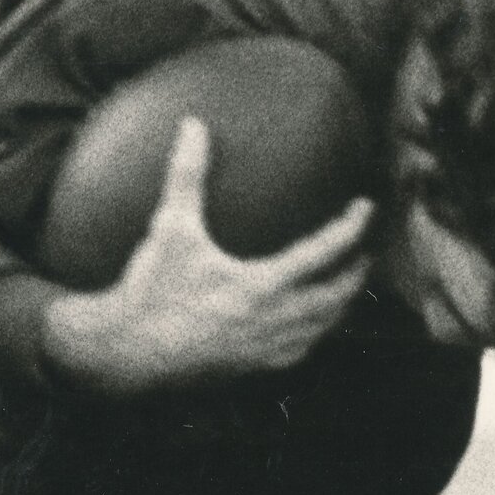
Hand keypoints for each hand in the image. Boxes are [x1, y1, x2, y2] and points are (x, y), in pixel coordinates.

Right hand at [46, 118, 373, 393]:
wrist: (127, 354)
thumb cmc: (150, 291)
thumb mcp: (169, 229)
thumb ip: (187, 176)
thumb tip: (193, 125)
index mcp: (261, 285)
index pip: (323, 252)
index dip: (350, 227)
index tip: (365, 207)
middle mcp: (272, 321)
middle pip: (335, 295)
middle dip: (357, 272)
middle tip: (367, 252)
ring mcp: (265, 350)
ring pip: (322, 328)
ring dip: (341, 305)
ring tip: (347, 286)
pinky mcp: (252, 369)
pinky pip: (300, 351)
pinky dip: (315, 334)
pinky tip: (311, 325)